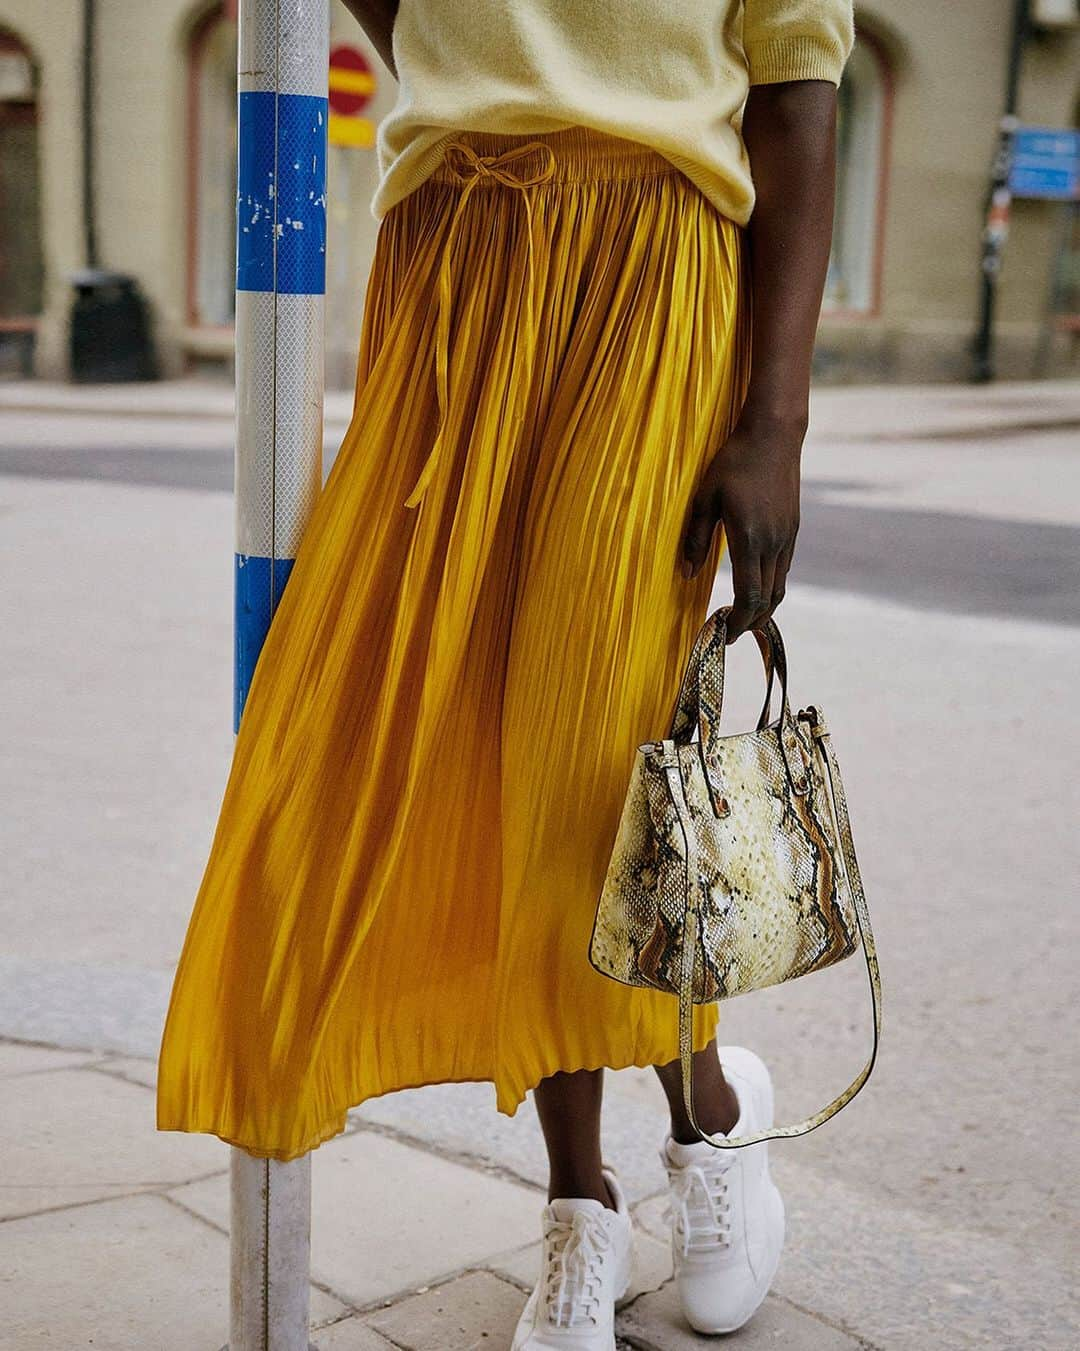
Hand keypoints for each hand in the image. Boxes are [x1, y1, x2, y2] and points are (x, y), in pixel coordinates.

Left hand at [680, 410, 803, 641]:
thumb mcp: (705, 498)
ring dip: (763, 608)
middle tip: (732, 634)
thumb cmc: (733, 462)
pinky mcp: (793, 529)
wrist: (774, 436)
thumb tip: (686, 575)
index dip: (739, 622)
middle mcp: (774, 543)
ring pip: (779, 586)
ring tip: (744, 618)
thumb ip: (695, 538)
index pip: (749, 596)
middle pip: (768, 599)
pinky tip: (756, 587)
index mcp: (750, 538)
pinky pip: (784, 569)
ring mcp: (787, 536)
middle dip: (751, 623)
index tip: (726, 636)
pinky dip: (770, 587)